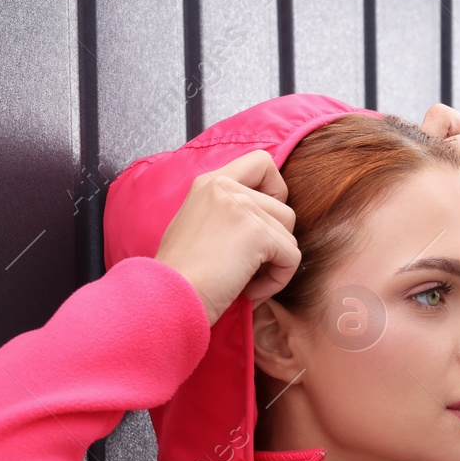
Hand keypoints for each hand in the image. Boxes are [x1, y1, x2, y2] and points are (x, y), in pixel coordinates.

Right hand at [154, 149, 300, 325]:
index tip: (262, 221)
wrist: (167, 297)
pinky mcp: (256, 232)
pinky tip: (249, 291)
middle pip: (284, 209)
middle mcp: (225, 187)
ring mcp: (242, 206)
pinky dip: (278, 280)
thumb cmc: (181, 276)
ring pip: (289, 234)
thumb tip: (265, 221)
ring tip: (245, 282)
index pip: (262, 163)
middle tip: (247, 267)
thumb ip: (228, 213)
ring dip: (275, 265)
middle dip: (274, 244)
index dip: (275, 191)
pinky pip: (292, 256)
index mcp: (210, 182)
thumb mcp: (198, 226)